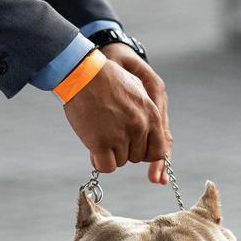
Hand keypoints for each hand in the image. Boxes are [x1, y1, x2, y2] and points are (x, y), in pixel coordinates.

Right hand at [63, 58, 168, 179]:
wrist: (82, 73)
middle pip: (137, 157)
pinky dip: (100, 162)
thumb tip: (145, 137)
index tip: (132, 148)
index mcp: (151, 114)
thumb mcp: (136, 91)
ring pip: (121, 162)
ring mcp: (120, 135)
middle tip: (110, 135)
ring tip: (99, 134)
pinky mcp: (101, 142)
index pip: (158, 151)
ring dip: (110, 154)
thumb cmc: (105, 80)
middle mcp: (139, 126)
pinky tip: (94, 150)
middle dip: (124, 150)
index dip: (144, 153)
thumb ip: (145, 115)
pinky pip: (106, 167)